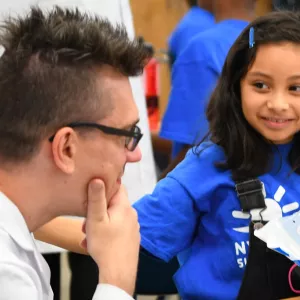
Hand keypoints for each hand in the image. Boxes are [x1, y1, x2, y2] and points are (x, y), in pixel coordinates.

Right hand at [83, 179, 139, 295]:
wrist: (119, 273)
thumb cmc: (106, 246)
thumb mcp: (96, 219)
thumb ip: (96, 198)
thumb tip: (98, 178)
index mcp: (124, 206)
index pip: (118, 186)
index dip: (105, 185)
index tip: (93, 191)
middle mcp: (131, 214)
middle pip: (113, 203)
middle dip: (98, 210)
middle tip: (86, 221)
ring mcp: (133, 226)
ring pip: (112, 218)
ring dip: (99, 223)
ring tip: (88, 235)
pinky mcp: (131, 237)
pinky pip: (116, 229)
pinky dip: (105, 232)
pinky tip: (95, 243)